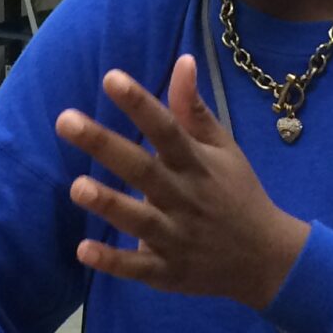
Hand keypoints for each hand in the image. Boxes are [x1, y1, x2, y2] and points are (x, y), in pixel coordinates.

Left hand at [58, 55, 309, 310]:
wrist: (266, 258)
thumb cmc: (237, 194)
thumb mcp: (224, 149)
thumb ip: (195, 109)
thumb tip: (182, 60)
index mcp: (197, 165)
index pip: (167, 129)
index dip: (140, 104)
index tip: (110, 78)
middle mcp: (185, 198)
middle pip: (143, 169)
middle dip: (105, 146)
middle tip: (65, 120)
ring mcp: (177, 238)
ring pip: (139, 220)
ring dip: (109, 204)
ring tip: (76, 186)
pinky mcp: (169, 272)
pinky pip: (138, 268)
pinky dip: (112, 262)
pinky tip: (84, 251)